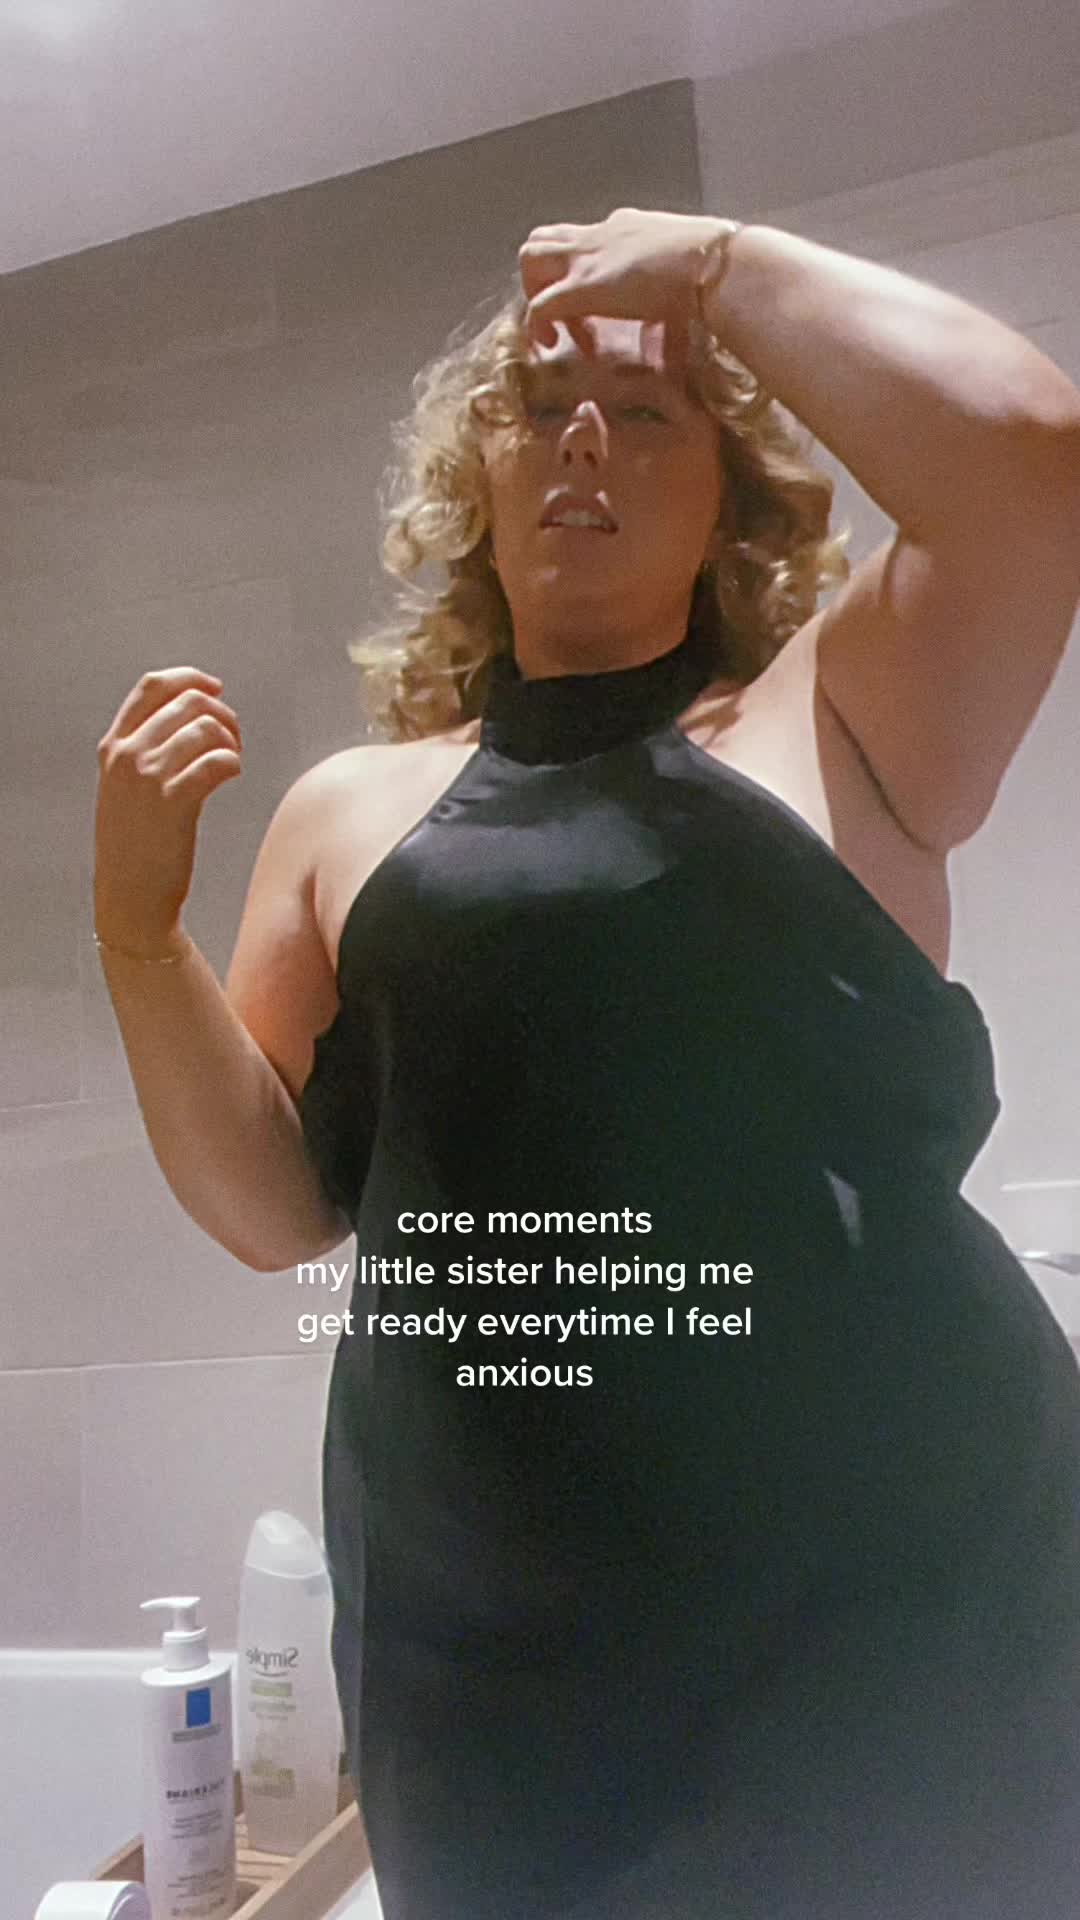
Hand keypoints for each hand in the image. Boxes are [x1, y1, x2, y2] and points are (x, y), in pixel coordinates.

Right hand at [94, 666, 242, 953]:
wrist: (129, 899)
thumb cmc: (136, 846)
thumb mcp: (125, 790)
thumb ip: (145, 752)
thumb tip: (193, 714)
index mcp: (113, 747)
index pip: (152, 687)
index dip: (190, 678)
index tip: (216, 688)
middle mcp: (126, 755)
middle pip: (189, 702)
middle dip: (223, 714)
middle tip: (234, 740)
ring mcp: (147, 777)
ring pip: (207, 727)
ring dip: (231, 740)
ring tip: (232, 761)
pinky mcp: (174, 802)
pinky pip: (218, 760)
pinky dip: (233, 763)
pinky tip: (231, 775)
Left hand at [519, 206, 723, 349]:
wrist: (715, 265)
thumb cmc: (712, 273)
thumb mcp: (683, 283)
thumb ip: (668, 310)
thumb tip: (672, 356)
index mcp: (625, 229)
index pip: (585, 242)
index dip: (582, 276)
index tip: (597, 315)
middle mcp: (600, 235)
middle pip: (546, 239)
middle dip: (544, 276)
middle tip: (563, 317)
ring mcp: (587, 259)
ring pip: (530, 257)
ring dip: (534, 292)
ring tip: (553, 328)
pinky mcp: (581, 287)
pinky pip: (539, 305)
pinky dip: (536, 325)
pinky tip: (549, 344)